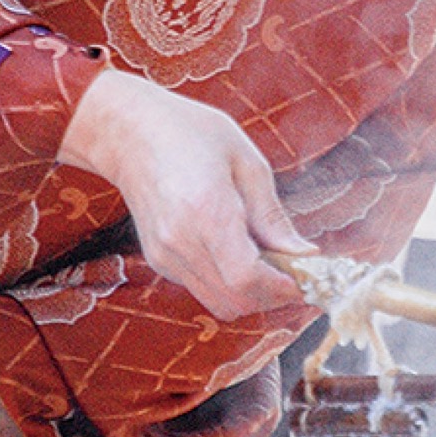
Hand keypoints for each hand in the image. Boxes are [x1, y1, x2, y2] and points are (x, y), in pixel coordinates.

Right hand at [58, 67, 313, 320]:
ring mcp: (165, 255)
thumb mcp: (246, 162)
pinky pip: (203, 288)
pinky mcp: (159, 260)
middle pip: (236, 301)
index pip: (247, 278)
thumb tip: (305, 255)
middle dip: (274, 295)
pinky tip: (238, 252)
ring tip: (270, 262)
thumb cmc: (190, 134)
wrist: (129, 132)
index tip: (306, 276)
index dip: (283, 287)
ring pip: (220, 304)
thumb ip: (273, 216)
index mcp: (206, 211)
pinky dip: (228, 284)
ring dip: (252, 294)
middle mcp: (181, 241)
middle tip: (296, 271)